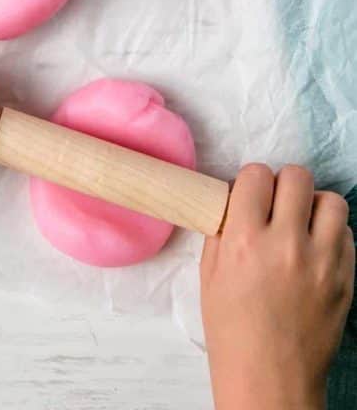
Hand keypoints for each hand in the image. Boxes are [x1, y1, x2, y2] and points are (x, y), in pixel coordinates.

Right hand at [201, 164, 353, 409]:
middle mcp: (287, 244)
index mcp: (245, 241)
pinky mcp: (345, 279)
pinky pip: (347, 234)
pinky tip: (317, 250)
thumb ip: (224, 230)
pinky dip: (332, 234)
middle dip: (283, 186)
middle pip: (296, 177)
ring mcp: (322, 262)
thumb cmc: (232, 330)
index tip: (250, 196)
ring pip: (331, 200)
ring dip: (314, 206)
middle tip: (277, 206)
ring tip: (302, 224)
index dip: (252, 183)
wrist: (270, 379)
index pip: (256, 175)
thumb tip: (236, 200)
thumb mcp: (210, 274)